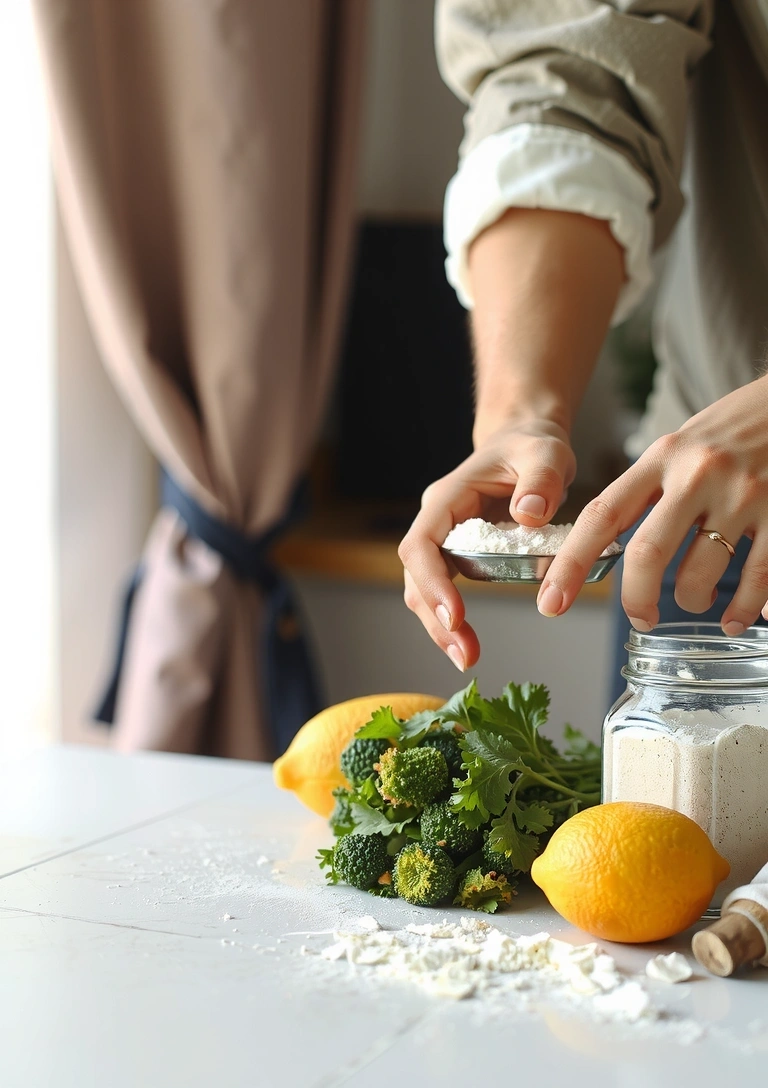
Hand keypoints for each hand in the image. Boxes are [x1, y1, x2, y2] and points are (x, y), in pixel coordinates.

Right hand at [398, 418, 575, 669]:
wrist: (525, 443)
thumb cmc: (531, 446)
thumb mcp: (546, 453)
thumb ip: (541, 480)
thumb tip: (529, 514)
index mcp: (448, 497)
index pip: (422, 543)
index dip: (432, 581)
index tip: (455, 614)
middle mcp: (438, 521)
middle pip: (417, 576)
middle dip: (435, 618)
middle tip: (464, 654)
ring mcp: (446, 540)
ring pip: (426, 590)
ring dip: (440, 627)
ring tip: (467, 658)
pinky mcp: (460, 556)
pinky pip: (446, 592)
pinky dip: (453, 621)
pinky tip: (469, 645)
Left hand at [537, 377, 767, 633]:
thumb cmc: (732, 430)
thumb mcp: (680, 446)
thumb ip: (648, 491)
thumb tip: (606, 551)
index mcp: (661, 456)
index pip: (602, 515)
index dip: (572, 563)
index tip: (551, 601)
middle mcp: (698, 473)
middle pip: (648, 553)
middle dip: (636, 599)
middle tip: (640, 618)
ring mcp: (744, 493)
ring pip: (702, 574)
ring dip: (691, 601)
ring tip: (694, 602)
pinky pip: (758, 578)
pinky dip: (743, 609)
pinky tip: (734, 618)